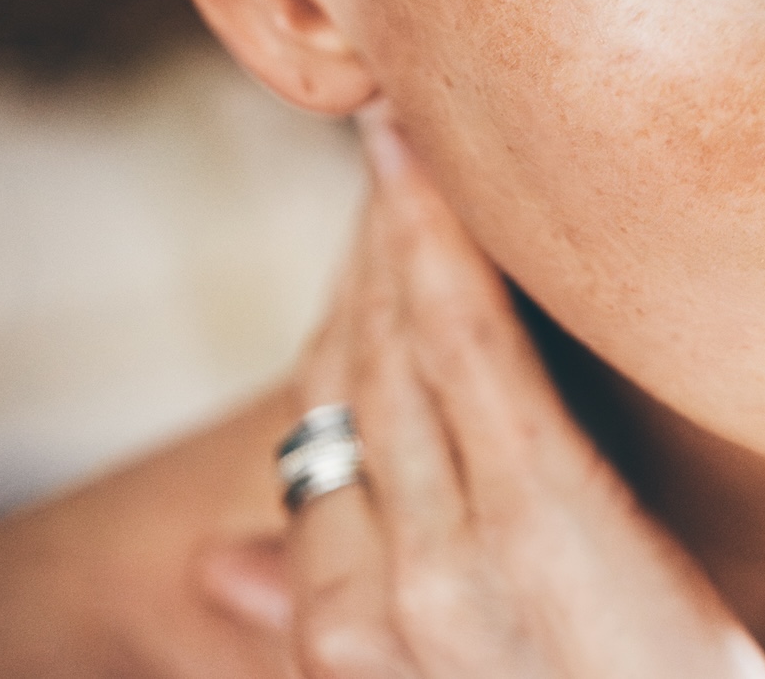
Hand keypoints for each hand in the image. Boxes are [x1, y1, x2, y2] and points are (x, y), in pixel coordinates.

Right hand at [282, 106, 764, 678]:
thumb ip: (322, 622)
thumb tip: (220, 560)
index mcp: (348, 624)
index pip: (322, 423)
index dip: (339, 306)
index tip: (368, 219)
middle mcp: (378, 586)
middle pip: (355, 370)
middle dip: (368, 249)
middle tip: (391, 141)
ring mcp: (454, 555)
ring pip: (402, 347)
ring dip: (401, 233)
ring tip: (413, 139)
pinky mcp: (544, 520)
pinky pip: (477, 356)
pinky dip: (451, 259)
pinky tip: (444, 187)